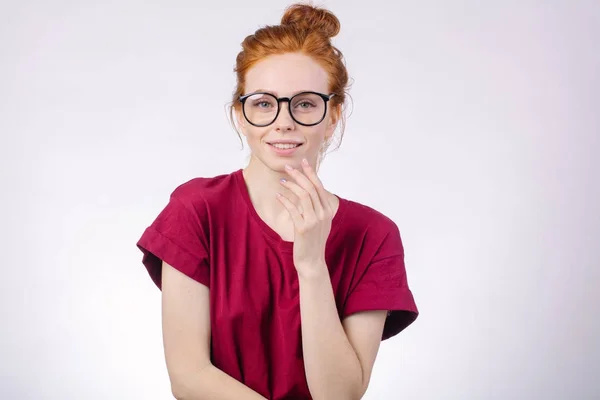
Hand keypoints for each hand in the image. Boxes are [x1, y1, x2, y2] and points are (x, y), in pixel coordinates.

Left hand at [276, 158, 333, 275]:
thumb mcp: (320, 222)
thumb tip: (308, 190)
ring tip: (282, 180)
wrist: (312, 261)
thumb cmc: (313, 240)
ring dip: (291, 185)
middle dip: (299, 175)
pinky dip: (285, 200)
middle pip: (311, 188)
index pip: (319, 186)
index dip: (311, 172)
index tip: (303, 162)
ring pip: (303, 195)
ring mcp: (314, 221)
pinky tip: (278, 196)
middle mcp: (323, 213)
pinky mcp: (303, 228)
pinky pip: (293, 209)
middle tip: (288, 167)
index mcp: (328, 210)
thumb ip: (317, 207)